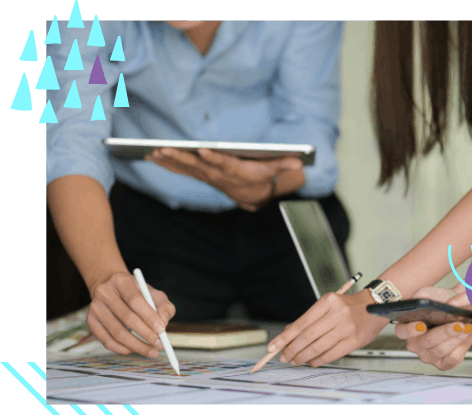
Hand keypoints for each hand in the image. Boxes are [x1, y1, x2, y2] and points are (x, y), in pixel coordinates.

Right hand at [86, 272, 175, 357]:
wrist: (112, 289)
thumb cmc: (138, 294)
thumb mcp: (154, 294)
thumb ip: (164, 306)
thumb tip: (163, 323)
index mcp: (121, 281)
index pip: (135, 300)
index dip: (149, 316)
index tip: (162, 330)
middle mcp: (104, 293)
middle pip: (126, 317)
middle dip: (146, 334)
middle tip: (160, 345)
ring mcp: (95, 308)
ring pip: (117, 332)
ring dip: (137, 345)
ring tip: (152, 351)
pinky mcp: (90, 322)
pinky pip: (107, 341)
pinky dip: (123, 349)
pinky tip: (135, 350)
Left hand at [146, 148, 302, 211]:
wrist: (254, 196)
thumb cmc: (263, 178)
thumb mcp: (277, 171)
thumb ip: (286, 166)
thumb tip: (300, 163)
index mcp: (236, 171)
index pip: (224, 164)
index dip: (213, 158)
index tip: (201, 150)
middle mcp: (219, 175)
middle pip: (198, 165)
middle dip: (181, 157)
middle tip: (164, 149)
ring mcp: (208, 176)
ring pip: (187, 168)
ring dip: (169, 160)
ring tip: (153, 152)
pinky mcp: (202, 174)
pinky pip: (182, 170)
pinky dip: (167, 164)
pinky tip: (152, 156)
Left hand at [267, 290, 389, 366]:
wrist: (375, 306)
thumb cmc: (348, 306)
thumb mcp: (328, 305)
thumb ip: (309, 319)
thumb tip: (287, 334)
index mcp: (328, 301)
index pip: (301, 322)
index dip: (285, 337)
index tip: (274, 345)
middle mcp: (338, 314)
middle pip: (307, 337)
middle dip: (292, 350)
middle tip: (284, 356)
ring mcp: (347, 328)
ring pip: (317, 348)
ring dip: (303, 357)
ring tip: (296, 360)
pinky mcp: (354, 341)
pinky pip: (330, 354)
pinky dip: (317, 360)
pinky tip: (311, 361)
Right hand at [395, 284, 471, 370]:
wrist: (457, 308)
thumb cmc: (440, 301)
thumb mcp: (427, 293)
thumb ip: (419, 297)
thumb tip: (419, 303)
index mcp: (406, 328)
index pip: (401, 332)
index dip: (410, 330)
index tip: (422, 324)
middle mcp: (414, 345)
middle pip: (426, 342)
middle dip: (444, 332)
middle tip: (458, 324)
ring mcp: (428, 356)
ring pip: (441, 350)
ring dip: (456, 338)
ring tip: (467, 327)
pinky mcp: (443, 363)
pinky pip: (452, 359)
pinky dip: (462, 347)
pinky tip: (467, 336)